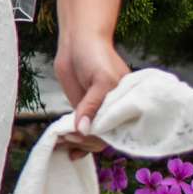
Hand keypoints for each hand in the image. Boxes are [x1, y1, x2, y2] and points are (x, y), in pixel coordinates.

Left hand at [54, 29, 130, 160]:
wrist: (77, 42)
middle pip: (106, 138)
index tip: (84, 136)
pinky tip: (68, 151)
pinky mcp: (84, 111)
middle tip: (70, 138)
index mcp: (128, 105)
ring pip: (93, 137)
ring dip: (79, 143)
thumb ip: (92, 105)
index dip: (103, 138)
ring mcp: (99, 112)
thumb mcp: (100, 79)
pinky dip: (75, 141)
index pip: (121, 132)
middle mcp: (116, 112)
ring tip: (63, 141)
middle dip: (88, 142)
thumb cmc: (96, 55)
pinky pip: (82, 131)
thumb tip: (84, 129)